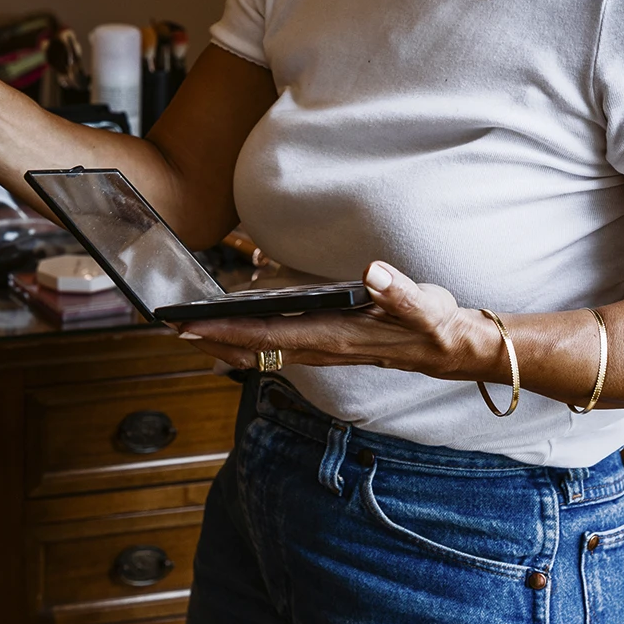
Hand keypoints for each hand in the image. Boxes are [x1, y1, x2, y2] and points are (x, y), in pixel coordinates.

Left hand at [175, 261, 496, 380]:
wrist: (453, 350)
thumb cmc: (436, 325)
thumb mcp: (425, 305)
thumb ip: (399, 291)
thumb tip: (372, 273)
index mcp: (335, 337)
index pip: (269, 334)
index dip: (226, 330)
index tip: (190, 327)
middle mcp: (323, 348)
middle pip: (254, 347)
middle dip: (212, 339)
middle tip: (170, 329)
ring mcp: (323, 349)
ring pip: (262, 349)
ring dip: (225, 341)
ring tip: (191, 331)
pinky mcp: (328, 345)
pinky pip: (277, 346)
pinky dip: (249, 338)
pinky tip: (235, 330)